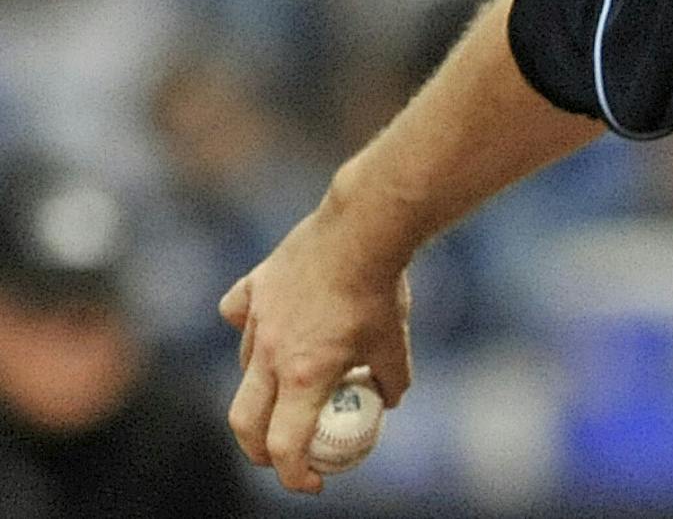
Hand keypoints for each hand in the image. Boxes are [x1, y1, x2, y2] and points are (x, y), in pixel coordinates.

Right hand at [219, 211, 412, 493]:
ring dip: (263, 386)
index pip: (285, 445)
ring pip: (245, 367)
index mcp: (304, 375)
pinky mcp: (254, 287)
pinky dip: (247, 326)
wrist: (363, 228)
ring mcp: (257, 319)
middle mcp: (270, 353)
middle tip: (281, 454)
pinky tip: (267, 324)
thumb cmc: (382, 288)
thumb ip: (392, 379)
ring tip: (293, 381)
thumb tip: (390, 401)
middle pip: (245, 421)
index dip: (295, 474)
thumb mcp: (396, 344)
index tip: (312, 482)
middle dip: (259, 449)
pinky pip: (237, 314)